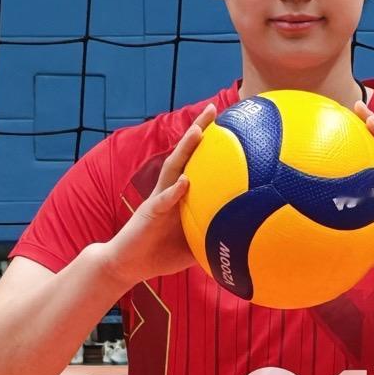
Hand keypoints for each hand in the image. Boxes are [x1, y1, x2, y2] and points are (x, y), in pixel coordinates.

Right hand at [108, 102, 216, 285]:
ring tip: (199, 131)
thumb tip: (246, 241)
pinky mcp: (148, 213)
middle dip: (198, 130)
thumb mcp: (195, 247)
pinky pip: (163, 201)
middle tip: (213, 109)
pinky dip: (174, 191)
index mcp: (181, 194)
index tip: (230, 124)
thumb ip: (216, 239)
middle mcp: (170, 189)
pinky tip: (185, 182)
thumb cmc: (160, 255)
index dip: (210, 144)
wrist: (127, 265)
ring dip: (185, 149)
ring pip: (172, 168)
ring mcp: (158, 199)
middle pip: (185, 154)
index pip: (198, 162)